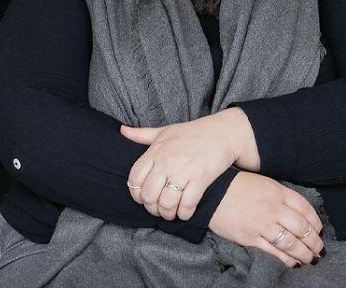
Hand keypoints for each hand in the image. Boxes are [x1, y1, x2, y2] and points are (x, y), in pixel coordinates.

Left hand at [121, 108, 257, 220]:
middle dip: (152, 208)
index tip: (143, 198)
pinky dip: (185, 213)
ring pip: (166, 203)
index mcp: (155, 151)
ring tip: (171, 213)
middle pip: (148, 195)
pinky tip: (185, 213)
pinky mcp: (201, 179)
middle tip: (158, 209)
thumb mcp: (164, 131)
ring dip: (167, 214)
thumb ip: (142, 134)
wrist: (222, 132)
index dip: (136, 194)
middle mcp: (166, 162)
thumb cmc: (192, 133)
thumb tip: (122, 130)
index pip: (134, 179)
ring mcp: (183, 171)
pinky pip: (187, 205)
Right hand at [208, 171, 323, 268]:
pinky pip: (273, 251)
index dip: (316, 222)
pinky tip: (293, 263)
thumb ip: (281, 197)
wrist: (214, 192)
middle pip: (302, 228)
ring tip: (310, 259)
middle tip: (319, 250)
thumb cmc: (239, 186)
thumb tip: (298, 213)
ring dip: (304, 253)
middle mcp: (273, 208)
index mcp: (278, 192)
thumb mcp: (264, 183)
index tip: (319, 231)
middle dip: (314, 242)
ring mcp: (262, 223)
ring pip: (290, 242)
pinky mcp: (250, 237)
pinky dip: (286, 259)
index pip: (305, 208)